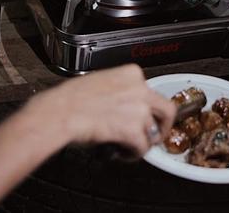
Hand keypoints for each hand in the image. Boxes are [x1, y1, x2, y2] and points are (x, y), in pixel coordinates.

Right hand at [35, 64, 174, 157]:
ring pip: (153, 133)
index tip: (145, 116)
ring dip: (142, 142)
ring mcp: (139, 110)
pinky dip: (133, 154)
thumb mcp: (102, 81)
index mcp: (132, 73)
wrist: (61, 111)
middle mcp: (140, 89)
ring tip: (128, 146)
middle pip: (167, 111)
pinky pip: (142, 148)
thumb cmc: (72, 97)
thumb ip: (120, 90)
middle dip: (162, 126)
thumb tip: (125, 105)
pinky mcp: (134, 131)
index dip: (149, 108)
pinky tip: (121, 152)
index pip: (153, 92)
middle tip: (154, 136)